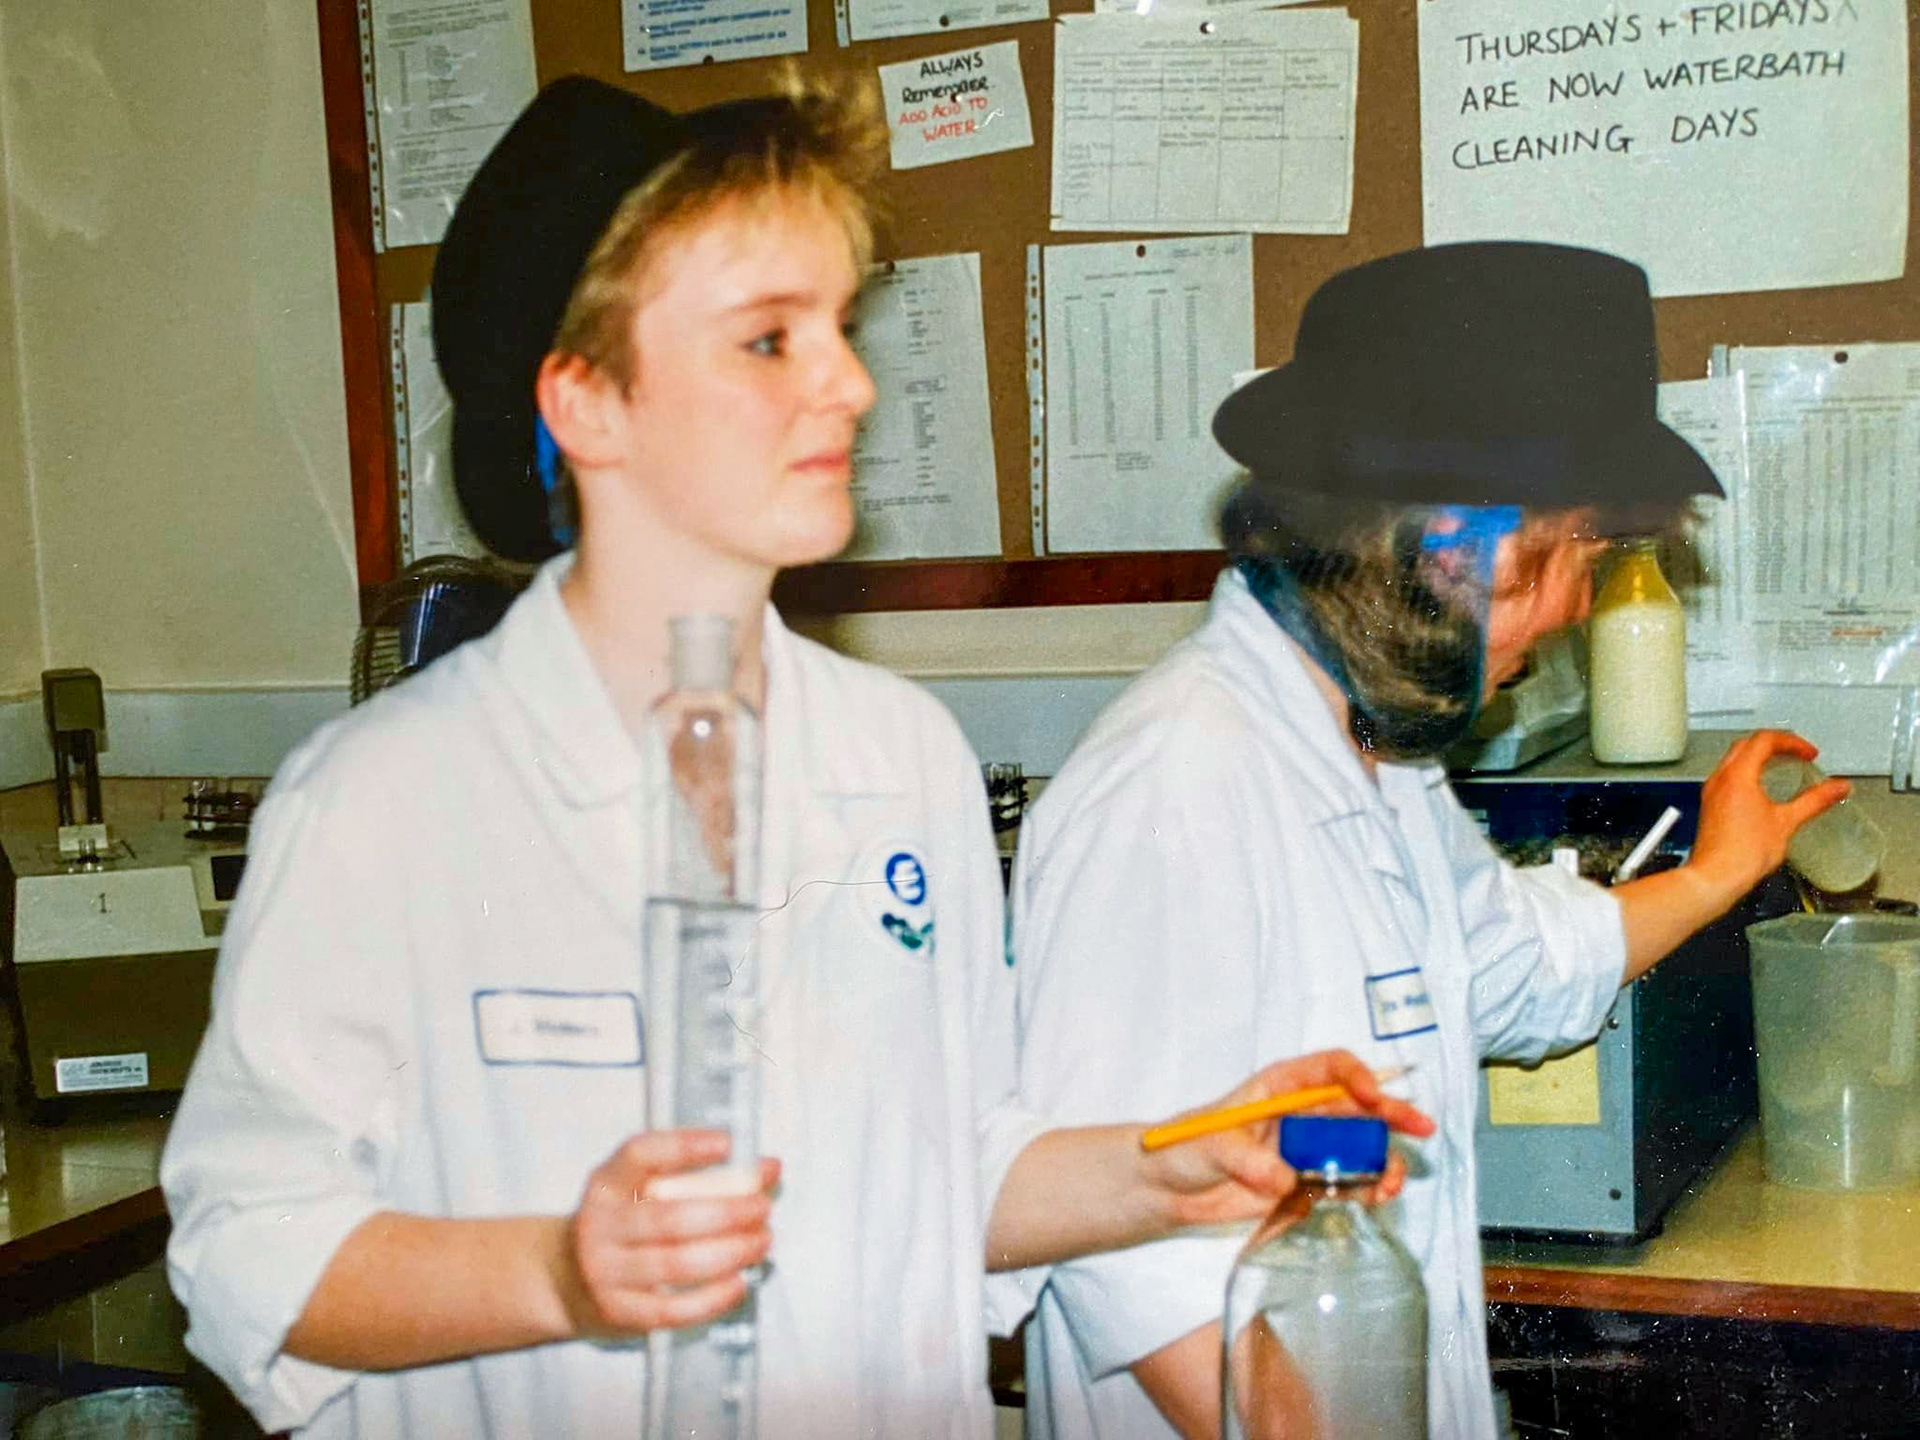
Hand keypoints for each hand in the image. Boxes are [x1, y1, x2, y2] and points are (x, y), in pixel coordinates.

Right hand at [558, 1130, 778, 1339]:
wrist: (566, 1281)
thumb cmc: (622, 1227)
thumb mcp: (636, 1192)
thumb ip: (692, 1178)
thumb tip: (767, 1170)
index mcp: (607, 1184)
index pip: (640, 1155)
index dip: (685, 1147)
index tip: (728, 1144)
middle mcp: (600, 1225)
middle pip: (669, 1217)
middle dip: (727, 1212)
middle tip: (763, 1207)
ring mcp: (605, 1272)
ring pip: (676, 1264)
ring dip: (730, 1253)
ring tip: (762, 1241)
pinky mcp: (618, 1312)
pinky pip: (672, 1310)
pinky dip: (712, 1298)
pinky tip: (739, 1283)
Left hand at [1141, 1050, 1434, 1229]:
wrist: (1168, 1188)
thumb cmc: (1182, 1146)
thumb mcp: (1211, 1144)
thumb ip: (1249, 1160)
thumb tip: (1286, 1179)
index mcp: (1280, 1087)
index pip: (1328, 1068)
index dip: (1354, 1076)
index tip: (1371, 1095)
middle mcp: (1301, 1113)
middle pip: (1357, 1106)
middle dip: (1392, 1113)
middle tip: (1422, 1127)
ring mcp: (1307, 1149)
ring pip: (1360, 1146)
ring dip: (1383, 1159)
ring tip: (1392, 1182)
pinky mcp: (1307, 1183)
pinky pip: (1347, 1182)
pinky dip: (1367, 1188)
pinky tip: (1377, 1198)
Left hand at [1689, 729, 1847, 902]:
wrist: (1716, 876)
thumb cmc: (1744, 853)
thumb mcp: (1787, 822)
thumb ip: (1815, 801)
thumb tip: (1838, 788)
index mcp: (1738, 776)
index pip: (1764, 740)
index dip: (1791, 741)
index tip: (1809, 753)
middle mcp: (1720, 779)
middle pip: (1747, 744)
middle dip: (1775, 743)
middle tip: (1798, 753)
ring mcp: (1712, 792)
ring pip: (1734, 759)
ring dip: (1759, 756)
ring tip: (1783, 766)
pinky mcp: (1710, 805)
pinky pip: (1728, 776)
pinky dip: (1747, 771)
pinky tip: (1762, 787)